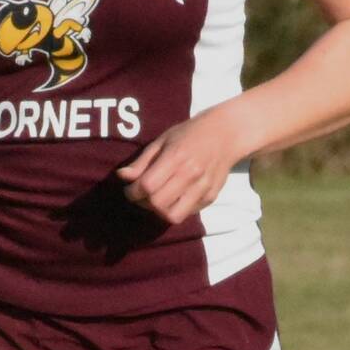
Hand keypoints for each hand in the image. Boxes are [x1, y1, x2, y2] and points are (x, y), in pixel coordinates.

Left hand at [115, 109, 243, 225]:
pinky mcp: (211, 197)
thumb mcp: (162, 141)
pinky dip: (175, 209)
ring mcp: (204, 187)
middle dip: (143, 203)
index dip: (132, 192)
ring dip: (159, 211)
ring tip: (156, 200)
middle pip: (158, 204)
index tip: (129, 190)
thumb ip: (142, 162)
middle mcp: (192, 174)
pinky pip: (187, 213)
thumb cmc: (189, 134)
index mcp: (177, 157)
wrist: (226, 134)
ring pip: (173, 215)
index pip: (148, 186)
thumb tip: (123, 177)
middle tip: (140, 196)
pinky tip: (173, 197)